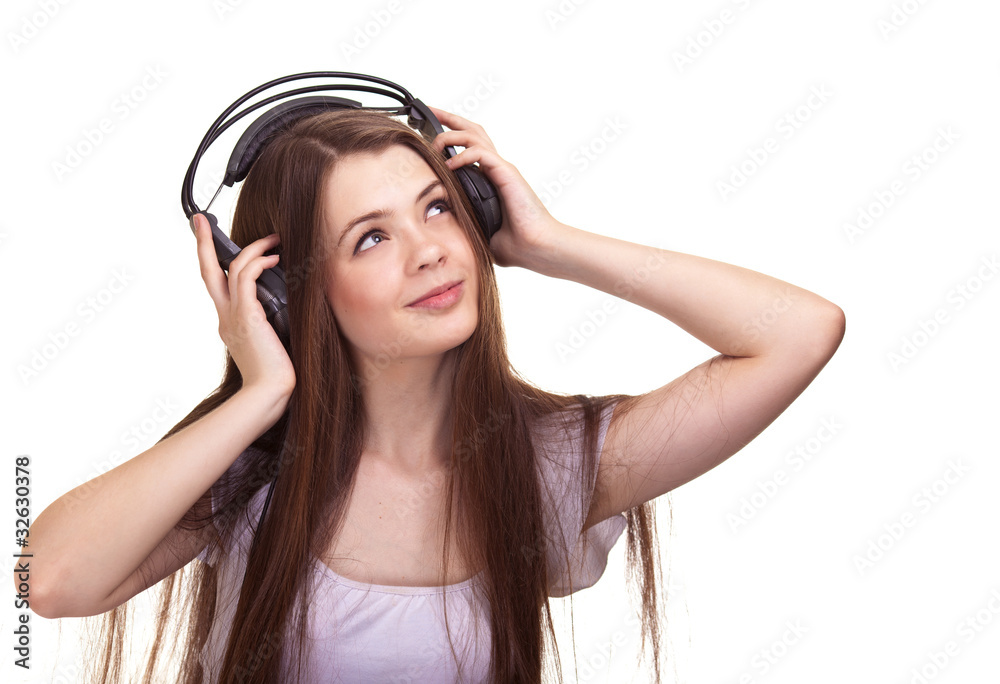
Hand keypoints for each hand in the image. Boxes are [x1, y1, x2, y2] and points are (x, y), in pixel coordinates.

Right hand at [192, 213, 295, 397]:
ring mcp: (234, 316)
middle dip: (203, 243)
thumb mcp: (272, 340)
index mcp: (230, 323)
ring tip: (272, 240)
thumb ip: (272, 321)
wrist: (270, 393)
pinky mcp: (247, 315)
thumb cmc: (277, 374)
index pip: (218, 285)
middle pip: (207, 271)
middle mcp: (227, 317)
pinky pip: (246, 278)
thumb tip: (287, 304)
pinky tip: (274, 259)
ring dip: (252, 249)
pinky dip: (259, 263)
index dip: (214, 262)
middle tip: (201, 220)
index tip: (214, 244)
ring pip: (232, 269)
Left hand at [428, 106, 561, 269]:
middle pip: (472, 130)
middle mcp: (497, 168)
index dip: (450, 135)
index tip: (429, 131)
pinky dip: (463, 155)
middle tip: (427, 111)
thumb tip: (444, 222)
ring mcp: (502, 169)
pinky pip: (482, 154)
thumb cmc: (516, 244)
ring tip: (434, 143)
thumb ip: (464, 219)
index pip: (470, 147)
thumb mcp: (480, 230)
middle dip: (448, 118)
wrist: (537, 248)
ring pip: (475, 136)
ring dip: (451, 135)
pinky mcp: (507, 174)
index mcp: (491, 178)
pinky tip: (450, 165)